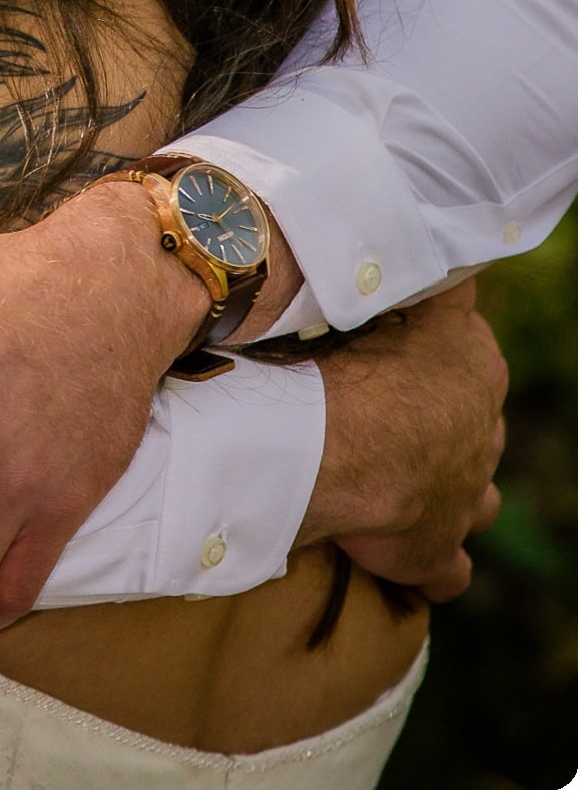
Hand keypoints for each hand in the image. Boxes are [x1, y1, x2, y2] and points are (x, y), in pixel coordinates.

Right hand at [301, 280, 505, 600]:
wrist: (342, 448)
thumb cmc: (364, 367)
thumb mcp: (410, 305)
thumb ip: (435, 282)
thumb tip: (449, 253)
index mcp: (475, 371)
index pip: (469, 354)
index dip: (434, 353)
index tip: (394, 350)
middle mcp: (481, 436)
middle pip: (476, 427)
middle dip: (444, 425)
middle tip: (391, 415)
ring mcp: (464, 498)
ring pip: (477, 497)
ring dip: (453, 492)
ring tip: (410, 484)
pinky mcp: (435, 551)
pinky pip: (446, 570)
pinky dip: (433, 564)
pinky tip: (412, 559)